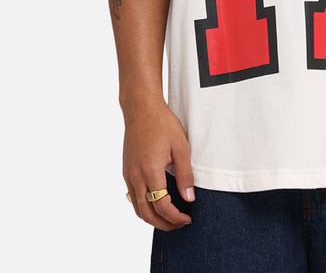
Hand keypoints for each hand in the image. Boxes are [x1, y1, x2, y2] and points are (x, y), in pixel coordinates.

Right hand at [123, 101, 195, 230]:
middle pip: (146, 213)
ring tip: (169, 218)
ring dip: (152, 218)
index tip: (187, 219)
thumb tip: (189, 198)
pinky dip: (143, 207)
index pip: (162, 206)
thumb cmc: (162, 124)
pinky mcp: (126, 171)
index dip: (175, 217)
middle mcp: (136, 176)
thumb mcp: (181, 147)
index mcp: (151, 170)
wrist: (141, 109)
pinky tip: (156, 203)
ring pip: (136, 208)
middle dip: (163, 224)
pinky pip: (133, 197)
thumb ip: (185, 174)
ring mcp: (128, 174)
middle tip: (179, 224)